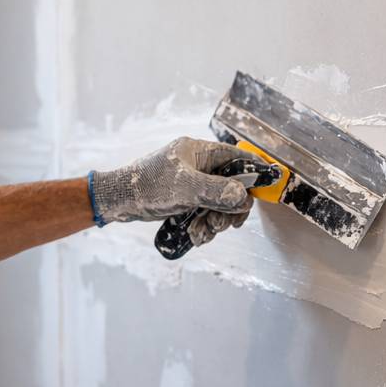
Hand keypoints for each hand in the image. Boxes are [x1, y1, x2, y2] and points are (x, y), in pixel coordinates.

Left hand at [89, 138, 254, 225]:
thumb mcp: (185, 188)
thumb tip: (243, 196)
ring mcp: (193, 181)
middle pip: (232, 185)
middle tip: (226, 225)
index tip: (267, 187)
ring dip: (216, 220)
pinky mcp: (185, 197)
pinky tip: (197, 235)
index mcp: (200, 151)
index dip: (255, 172)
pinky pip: (206, 211)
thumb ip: (216, 191)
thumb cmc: (147, 186)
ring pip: (220, 202)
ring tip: (204, 233)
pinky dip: (205, 224)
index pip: (238, 157)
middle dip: (231, 208)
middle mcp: (199, 164)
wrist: (118, 200)